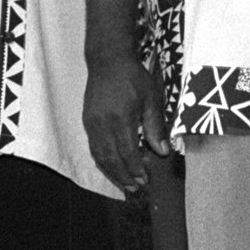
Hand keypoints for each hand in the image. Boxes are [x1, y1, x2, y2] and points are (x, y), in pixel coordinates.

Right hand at [85, 49, 169, 192]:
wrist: (108, 61)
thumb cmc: (134, 78)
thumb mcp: (151, 99)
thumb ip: (155, 126)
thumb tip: (162, 151)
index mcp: (121, 119)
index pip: (127, 152)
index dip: (136, 168)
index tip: (145, 179)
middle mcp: (103, 125)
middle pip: (111, 158)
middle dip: (124, 175)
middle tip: (135, 188)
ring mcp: (92, 124)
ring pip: (100, 156)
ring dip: (112, 172)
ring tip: (125, 183)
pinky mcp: (87, 122)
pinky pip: (93, 147)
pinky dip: (102, 161)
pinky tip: (111, 167)